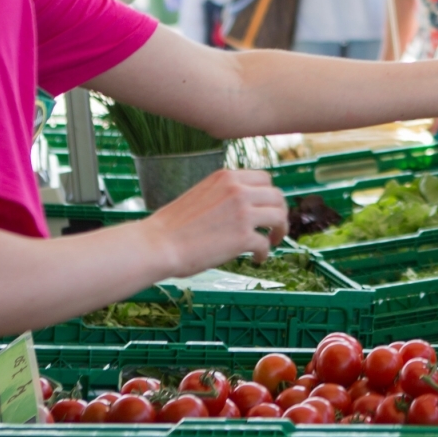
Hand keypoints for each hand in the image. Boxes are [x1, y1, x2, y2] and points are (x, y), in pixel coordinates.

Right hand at [144, 167, 287, 274]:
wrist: (158, 244)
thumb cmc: (173, 225)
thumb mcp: (202, 193)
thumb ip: (225, 194)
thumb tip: (245, 205)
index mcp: (226, 177)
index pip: (264, 178)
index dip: (269, 195)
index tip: (267, 208)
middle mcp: (238, 190)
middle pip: (277, 197)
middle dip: (279, 212)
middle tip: (274, 227)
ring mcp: (243, 213)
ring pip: (279, 217)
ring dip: (279, 230)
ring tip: (272, 241)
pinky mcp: (243, 237)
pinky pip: (266, 243)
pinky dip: (265, 253)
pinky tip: (257, 259)